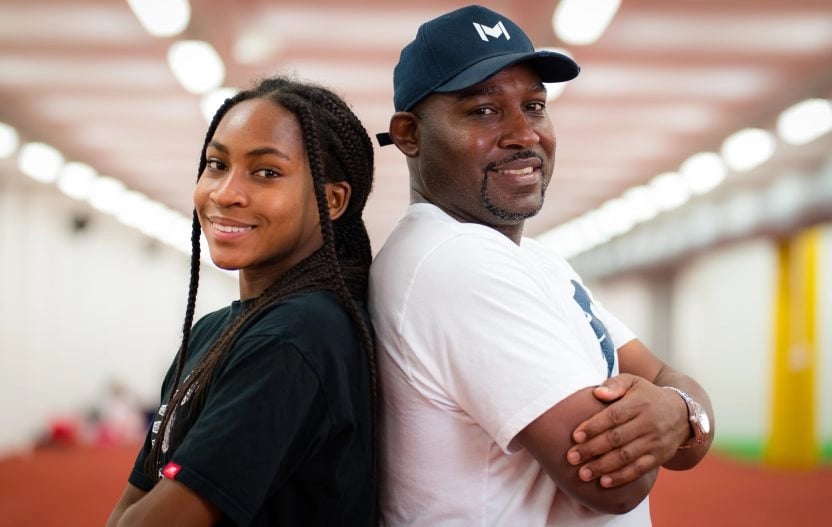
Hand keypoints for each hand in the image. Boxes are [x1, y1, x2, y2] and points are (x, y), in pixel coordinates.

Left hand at [565, 374, 689, 487]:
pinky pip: (639, 469)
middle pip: (617, 438)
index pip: (613, 416)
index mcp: (639, 403)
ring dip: (602, 467)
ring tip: (583, 474)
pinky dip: (621, 477)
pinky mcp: (659, 457)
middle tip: (572, 458)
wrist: (682, 413)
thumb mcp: (633, 382)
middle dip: (592, 450)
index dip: (593, 427)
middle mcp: (648, 423)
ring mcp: (655, 442)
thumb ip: (615, 384)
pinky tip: (604, 482)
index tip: (575, 436)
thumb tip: (597, 393)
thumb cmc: (647, 396)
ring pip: (626, 457)